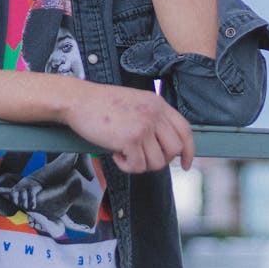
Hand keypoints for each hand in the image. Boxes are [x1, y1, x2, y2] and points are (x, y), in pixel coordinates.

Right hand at [59, 80, 194, 173]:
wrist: (78, 100)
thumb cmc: (101, 103)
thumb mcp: (136, 102)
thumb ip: (152, 118)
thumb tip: (164, 146)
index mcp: (157, 103)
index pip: (185, 130)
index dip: (189, 150)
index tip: (186, 164)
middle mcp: (154, 114)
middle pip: (175, 149)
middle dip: (162, 160)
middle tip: (143, 159)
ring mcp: (143, 126)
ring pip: (157, 162)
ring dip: (141, 164)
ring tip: (125, 154)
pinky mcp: (130, 139)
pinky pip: (138, 166)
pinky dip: (127, 167)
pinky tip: (116, 155)